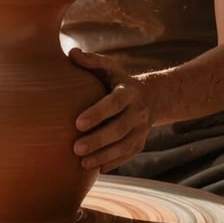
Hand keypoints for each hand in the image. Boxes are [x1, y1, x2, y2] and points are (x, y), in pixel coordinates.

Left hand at [70, 49, 153, 171]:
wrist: (152, 97)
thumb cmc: (118, 81)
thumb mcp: (109, 67)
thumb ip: (91, 61)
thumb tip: (71, 53)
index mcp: (129, 92)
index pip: (114, 103)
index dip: (97, 113)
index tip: (77, 123)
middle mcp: (138, 112)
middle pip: (119, 129)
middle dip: (98, 140)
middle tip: (75, 148)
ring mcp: (141, 130)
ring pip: (124, 146)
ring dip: (104, 156)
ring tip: (82, 163)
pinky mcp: (140, 143)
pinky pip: (128, 156)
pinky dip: (112, 163)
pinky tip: (95, 169)